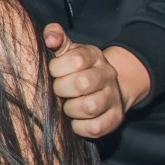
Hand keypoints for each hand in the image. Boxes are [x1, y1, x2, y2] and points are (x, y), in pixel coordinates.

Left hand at [43, 23, 146, 137]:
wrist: (106, 88)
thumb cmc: (75, 69)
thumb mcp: (67, 50)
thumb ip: (56, 38)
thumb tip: (50, 37)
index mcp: (94, 56)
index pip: (75, 59)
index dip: (57, 68)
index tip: (54, 72)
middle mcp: (108, 75)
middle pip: (82, 83)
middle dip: (62, 89)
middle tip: (58, 91)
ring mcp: (113, 98)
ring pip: (90, 107)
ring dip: (70, 109)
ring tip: (67, 105)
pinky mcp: (114, 119)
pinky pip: (94, 128)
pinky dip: (79, 126)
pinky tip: (75, 119)